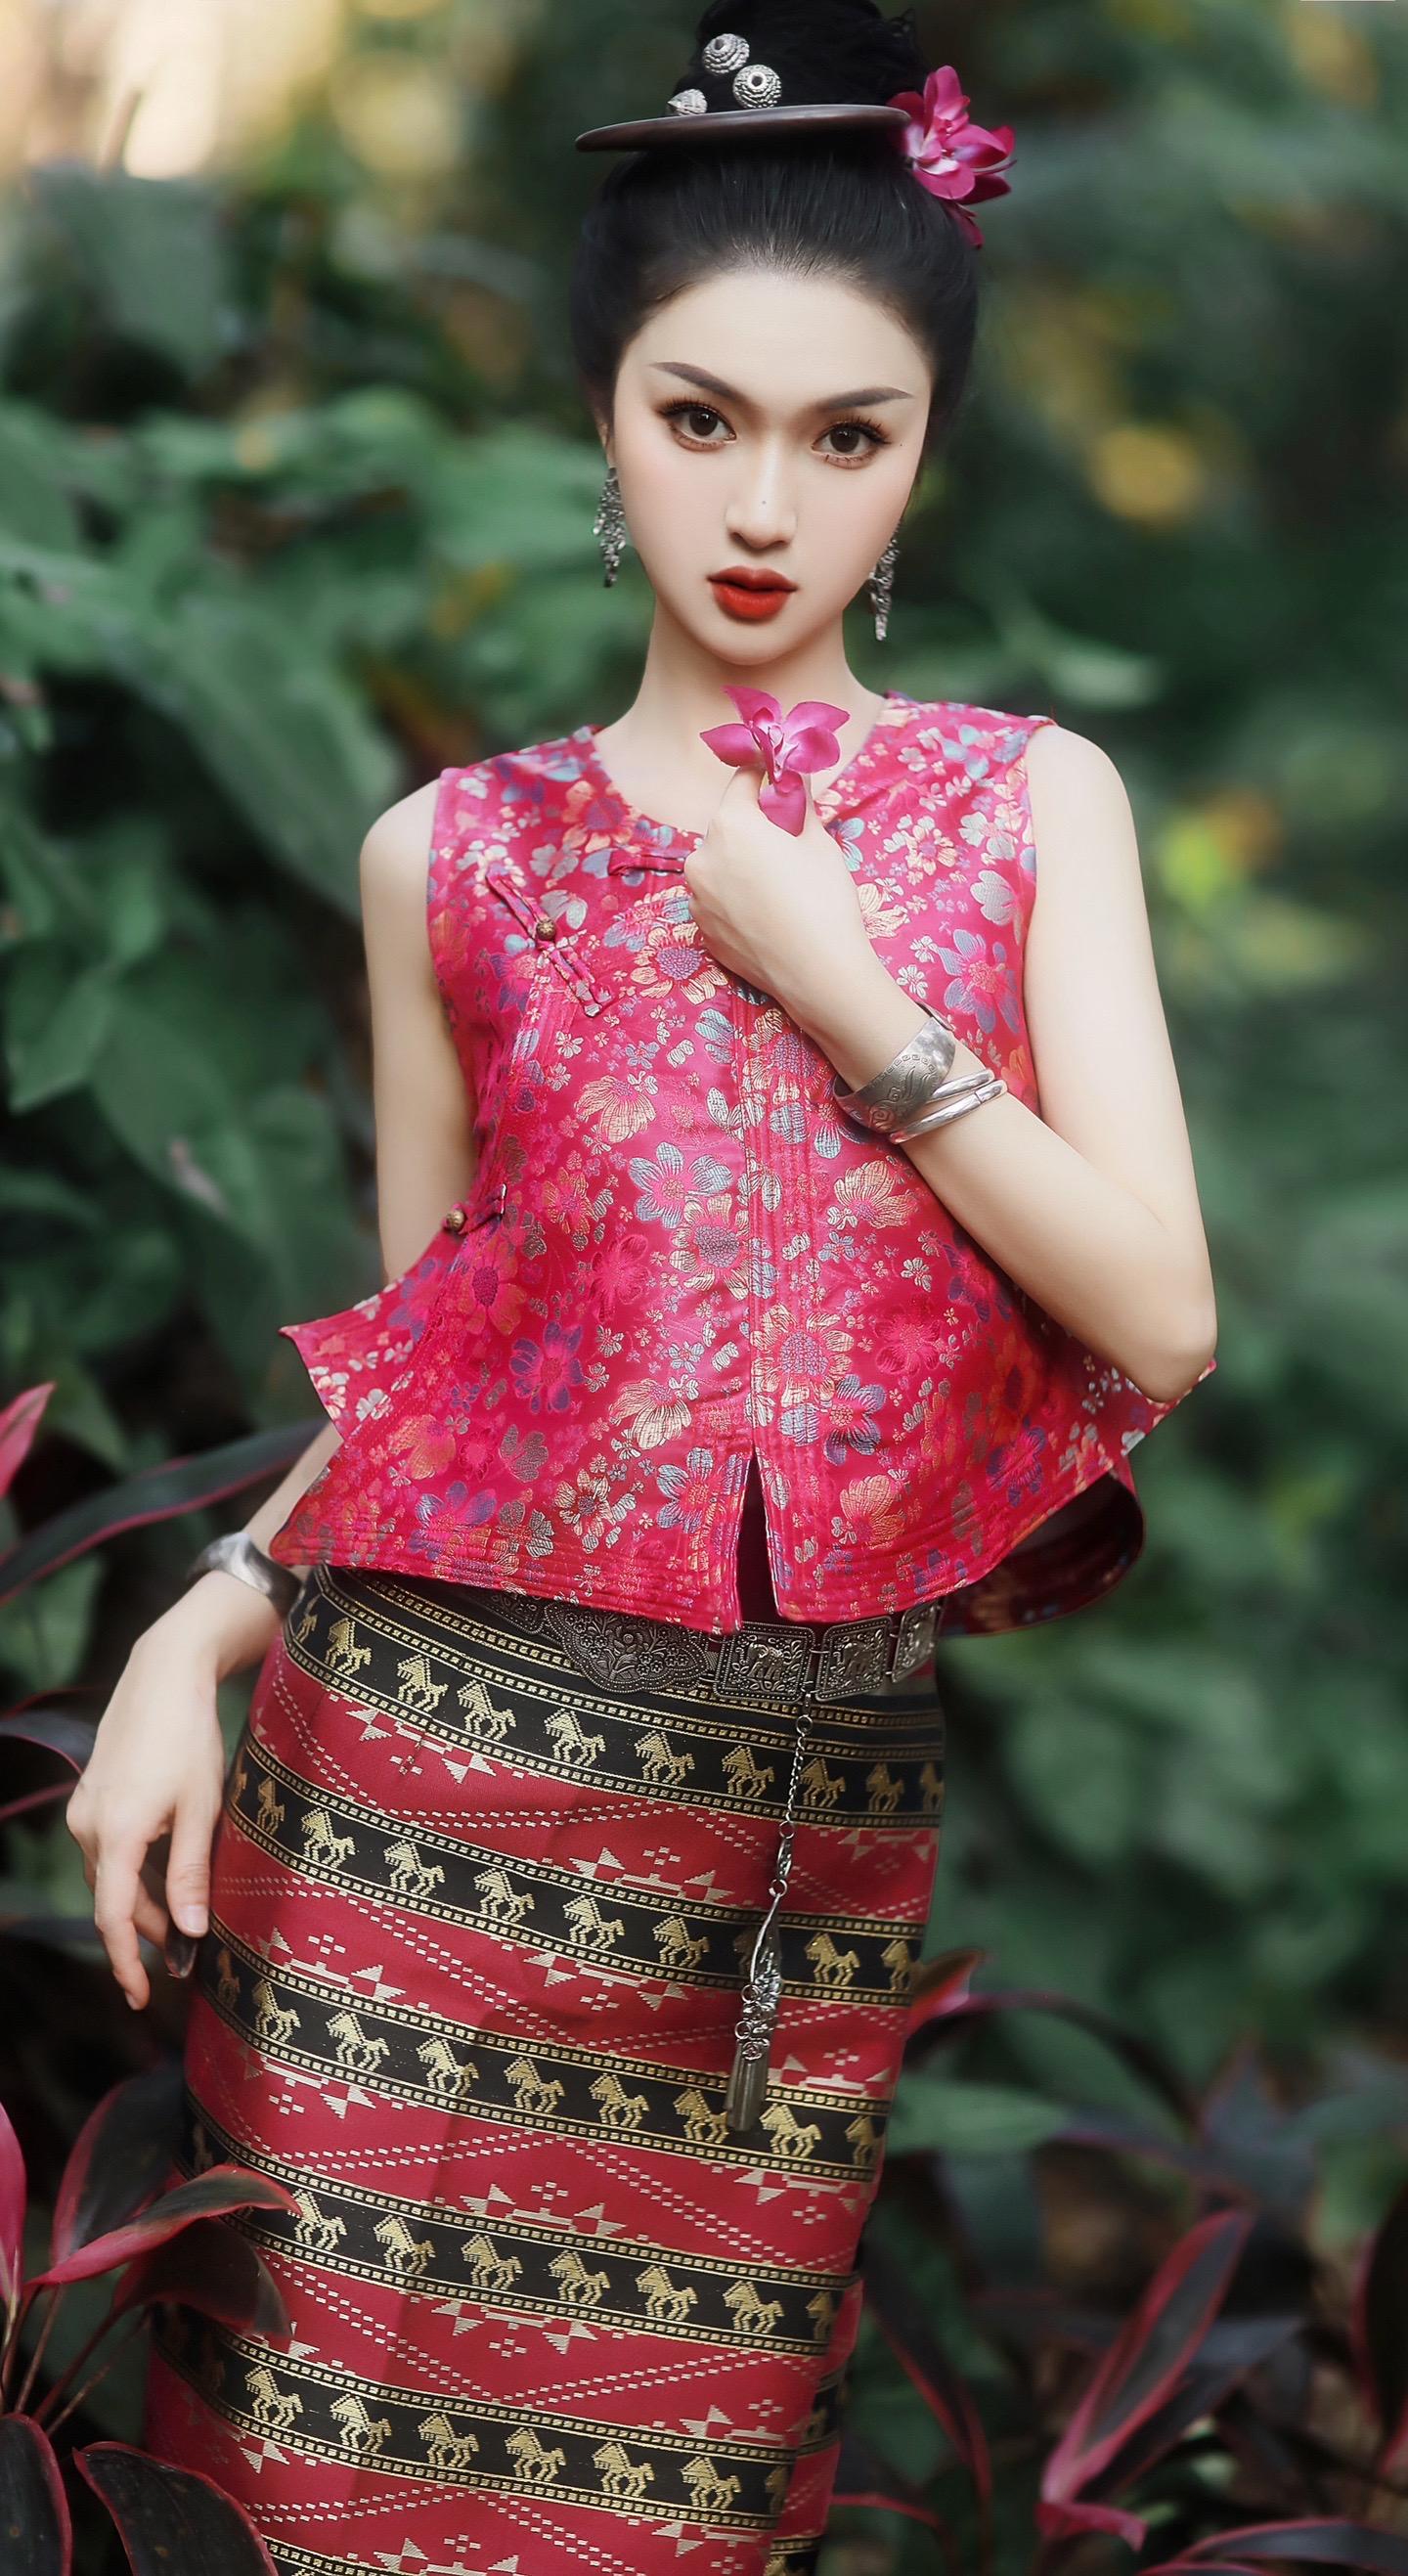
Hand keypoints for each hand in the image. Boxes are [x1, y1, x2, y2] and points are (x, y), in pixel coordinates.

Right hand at [64, 1615, 231, 2010]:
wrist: (164, 1675)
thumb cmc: (189, 1738)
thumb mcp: (201, 1808)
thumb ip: (191, 1871)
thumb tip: (193, 1932)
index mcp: (115, 1834)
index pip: (113, 1917)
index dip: (127, 1962)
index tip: (142, 1996)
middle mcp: (89, 1826)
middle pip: (112, 1900)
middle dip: (145, 1933)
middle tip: (184, 1958)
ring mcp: (85, 1810)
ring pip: (109, 1876)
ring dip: (140, 1903)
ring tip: (181, 1922)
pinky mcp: (92, 1797)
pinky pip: (108, 1851)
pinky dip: (133, 1872)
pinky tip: (164, 1876)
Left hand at [682, 762, 872, 1017]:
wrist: (818, 973)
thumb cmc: (824, 899)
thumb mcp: (818, 842)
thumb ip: (799, 802)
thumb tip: (795, 775)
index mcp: (730, 824)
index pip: (742, 780)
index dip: (765, 777)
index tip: (781, 782)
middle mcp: (701, 857)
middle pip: (728, 826)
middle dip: (753, 829)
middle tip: (787, 847)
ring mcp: (697, 898)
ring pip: (719, 866)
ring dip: (740, 866)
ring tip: (777, 889)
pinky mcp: (702, 931)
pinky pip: (718, 900)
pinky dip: (735, 899)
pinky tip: (766, 916)